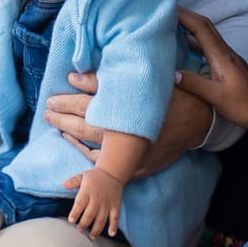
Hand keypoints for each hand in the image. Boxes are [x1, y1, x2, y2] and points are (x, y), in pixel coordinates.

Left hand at [47, 72, 212, 178]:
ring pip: (93, 152)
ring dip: (72, 140)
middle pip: (85, 129)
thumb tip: (75, 76)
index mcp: (125, 113)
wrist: (201, 119)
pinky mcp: (138, 168)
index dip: (66, 102)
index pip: (87, 107)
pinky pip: (109, 170)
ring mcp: (132, 156)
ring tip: (57, 129)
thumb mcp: (143, 81)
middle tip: (47, 112)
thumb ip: (108, 80)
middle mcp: (126, 137)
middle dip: (63, 120)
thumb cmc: (172, 94)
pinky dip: (89, 166)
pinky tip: (76, 154)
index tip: (51, 98)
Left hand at [66, 167, 123, 238]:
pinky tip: (111, 234)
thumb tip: (63, 183)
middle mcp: (97, 199)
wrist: (112, 172)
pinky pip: (115, 217)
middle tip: (79, 229)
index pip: (80, 203)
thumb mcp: (82, 175)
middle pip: (90, 214)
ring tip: (91, 236)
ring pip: (101, 219)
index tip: (71, 220)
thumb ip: (73, 181)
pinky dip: (114, 226)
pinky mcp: (115, 206)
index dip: (75, 213)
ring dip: (96, 229)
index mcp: (88, 191)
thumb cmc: (95, 176)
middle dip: (84, 224)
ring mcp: (107, 203)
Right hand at [175, 6, 247, 132]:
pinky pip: (208, 44)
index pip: (201, 28)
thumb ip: (195, 84)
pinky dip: (194, 38)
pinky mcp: (226, 64)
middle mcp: (224, 51)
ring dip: (190, 24)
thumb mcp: (217, 97)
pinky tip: (185, 43)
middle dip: (185, 14)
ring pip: (206, 34)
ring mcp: (226, 57)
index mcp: (221, 56)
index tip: (166, 8)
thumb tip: (172, 73)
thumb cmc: (245, 105)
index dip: (184, 15)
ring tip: (170, 22)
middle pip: (204, 25)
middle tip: (165, 9)